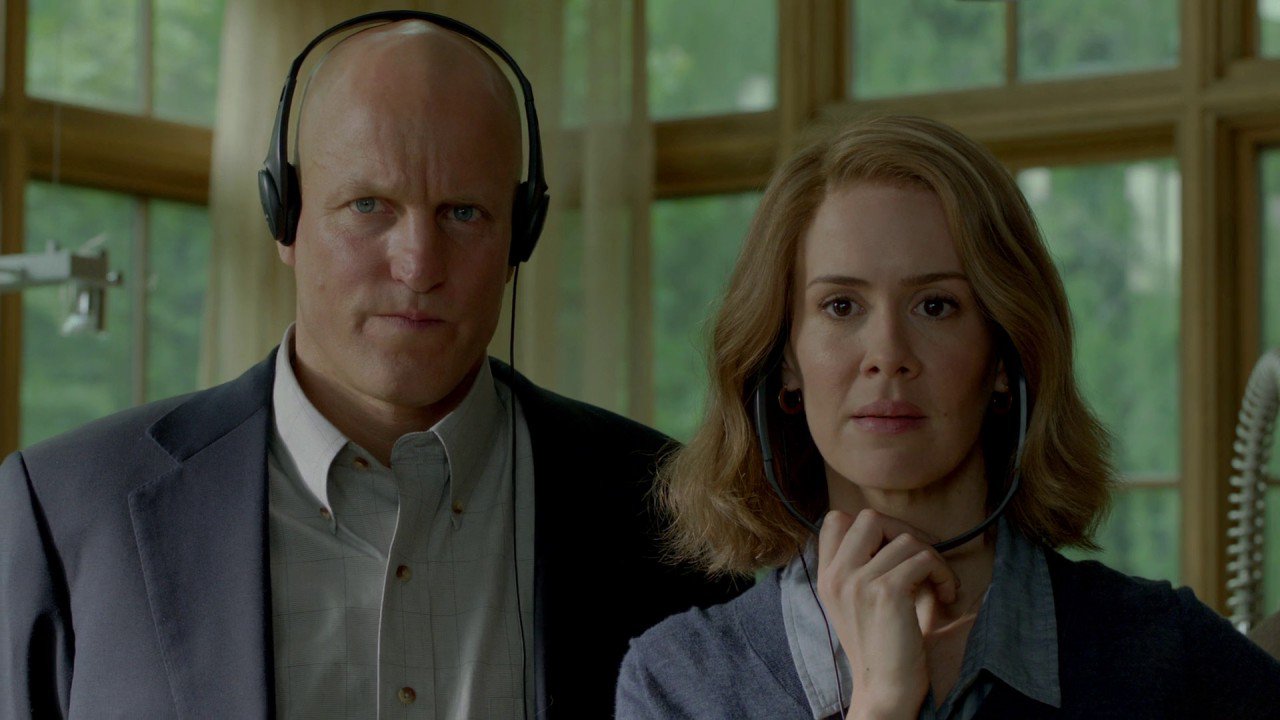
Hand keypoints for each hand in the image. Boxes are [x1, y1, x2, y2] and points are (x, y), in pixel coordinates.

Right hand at [816, 508, 958, 719]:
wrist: (884, 689)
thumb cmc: (879, 647)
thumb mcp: (854, 603)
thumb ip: (858, 568)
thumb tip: (891, 531)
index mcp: (826, 577)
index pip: (835, 521)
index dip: (871, 526)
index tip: (893, 548)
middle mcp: (837, 576)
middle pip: (869, 517)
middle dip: (904, 531)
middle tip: (921, 557)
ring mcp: (858, 582)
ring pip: (905, 538)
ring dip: (933, 557)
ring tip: (938, 582)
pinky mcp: (886, 592)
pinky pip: (924, 559)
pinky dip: (943, 573)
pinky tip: (946, 594)